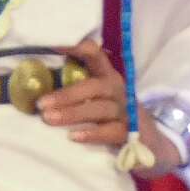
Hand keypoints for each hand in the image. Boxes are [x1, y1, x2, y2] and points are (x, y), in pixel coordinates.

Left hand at [38, 42, 180, 168]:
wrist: (152, 145)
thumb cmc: (116, 119)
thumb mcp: (102, 99)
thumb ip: (79, 91)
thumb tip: (38, 89)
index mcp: (109, 79)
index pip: (96, 57)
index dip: (78, 49)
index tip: (53, 45)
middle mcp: (120, 91)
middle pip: (96, 87)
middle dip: (68, 94)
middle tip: (41, 103)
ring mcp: (128, 112)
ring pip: (100, 109)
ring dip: (73, 113)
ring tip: (49, 119)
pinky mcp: (133, 133)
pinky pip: (111, 131)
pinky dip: (93, 134)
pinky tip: (74, 137)